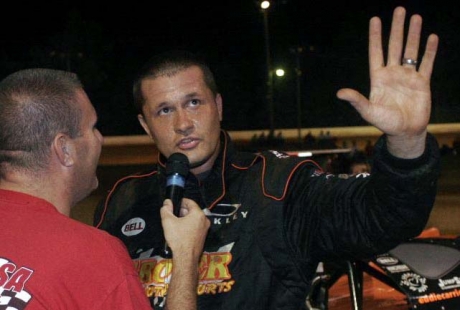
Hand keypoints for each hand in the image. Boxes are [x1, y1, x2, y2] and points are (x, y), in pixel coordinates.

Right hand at [161, 198, 209, 260]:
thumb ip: (166, 209)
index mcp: (198, 214)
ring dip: (185, 219)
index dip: (180, 202)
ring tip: (175, 224)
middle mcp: (204, 220)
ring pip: (194, 219)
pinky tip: (180, 232)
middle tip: (173, 216)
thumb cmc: (178, 239)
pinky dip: (188, 226)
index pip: (189, 202)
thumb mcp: (168, 222)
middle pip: (192, 210)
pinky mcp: (203, 236)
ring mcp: (205, 229)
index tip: (173, 205)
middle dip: (182, 212)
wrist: (185, 257)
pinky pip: (195, 227)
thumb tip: (167, 202)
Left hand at [337, 7, 438, 157]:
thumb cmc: (385, 123)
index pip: (376, 52)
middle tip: (399, 9)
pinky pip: (426, 63)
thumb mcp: (368, 111)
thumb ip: (356, 100)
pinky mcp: (422, 83)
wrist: (405, 132)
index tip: (375, 19)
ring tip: (415, 17)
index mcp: (378, 78)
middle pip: (394, 46)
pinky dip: (429, 51)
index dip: (376, 36)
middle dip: (396, 28)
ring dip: (413, 34)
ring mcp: (407, 77)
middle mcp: (392, 73)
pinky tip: (432, 37)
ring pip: (410, 51)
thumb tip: (339, 93)